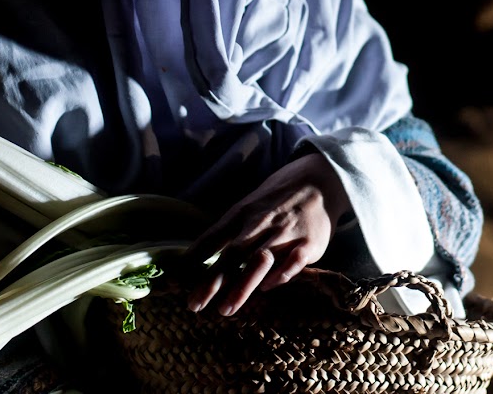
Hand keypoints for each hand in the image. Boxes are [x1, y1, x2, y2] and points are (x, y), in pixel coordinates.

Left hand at [182, 152, 349, 315]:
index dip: (192, 260)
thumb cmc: (276, 200)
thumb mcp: (247, 208)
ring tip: (225, 309)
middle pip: (233, 254)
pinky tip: (267, 288)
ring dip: (242, 285)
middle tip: (194, 305)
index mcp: (242, 214)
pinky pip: (293, 262)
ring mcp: (285, 233)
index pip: (212, 238)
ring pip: (260, 261)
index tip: (174, 282)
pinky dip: (280, 275)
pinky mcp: (309, 242)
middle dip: (212, 281)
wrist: (319, 181)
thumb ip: (228, 232)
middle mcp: (261, 223)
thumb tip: (198, 260)